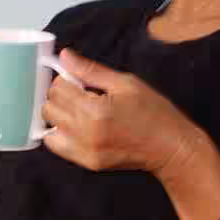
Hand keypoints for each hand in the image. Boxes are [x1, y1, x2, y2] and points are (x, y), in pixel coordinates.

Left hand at [41, 48, 219, 219]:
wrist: (171, 147)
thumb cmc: (154, 113)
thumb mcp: (126, 83)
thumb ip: (91, 70)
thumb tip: (64, 57)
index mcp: (95, 111)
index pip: (58, 88)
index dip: (66, 79)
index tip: (78, 79)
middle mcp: (85, 133)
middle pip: (49, 107)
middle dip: (61, 95)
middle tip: (81, 93)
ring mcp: (84, 151)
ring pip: (49, 126)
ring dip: (59, 114)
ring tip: (80, 110)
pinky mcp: (87, 163)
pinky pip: (56, 146)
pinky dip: (59, 133)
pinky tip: (77, 125)